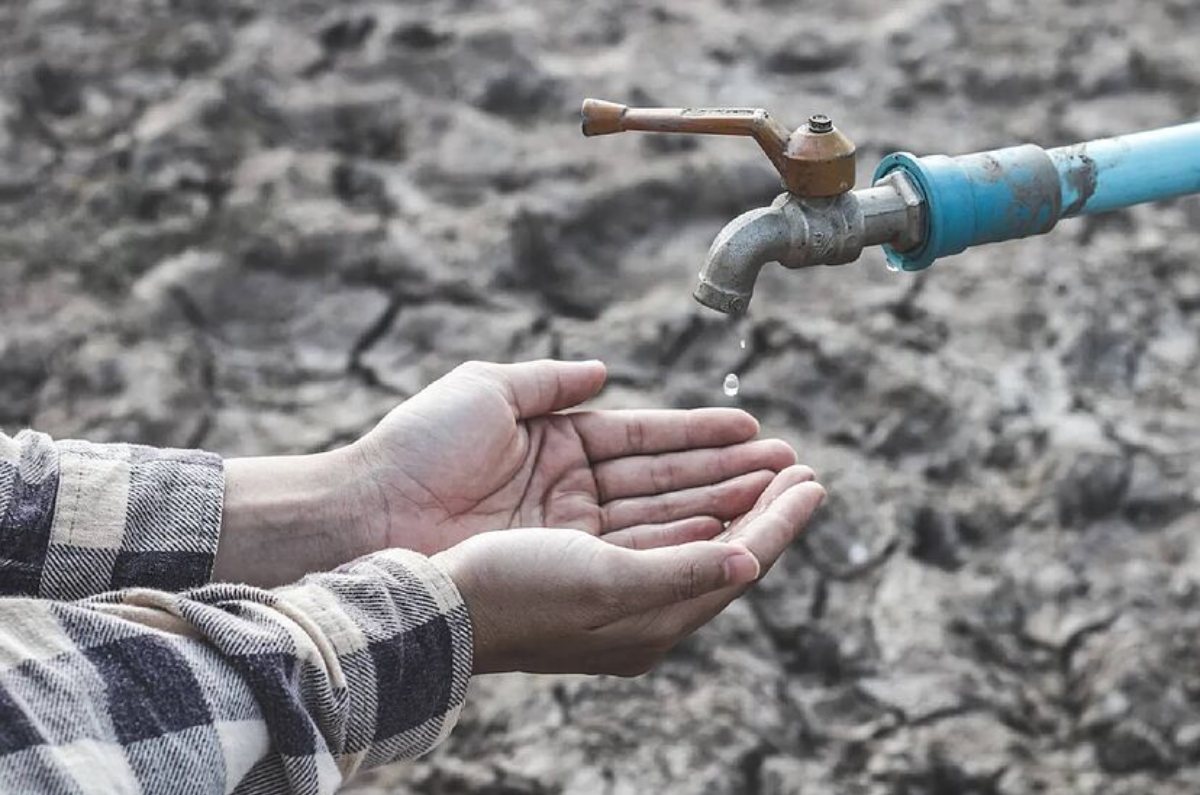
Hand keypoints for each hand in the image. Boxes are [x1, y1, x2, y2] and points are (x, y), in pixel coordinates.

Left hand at [350, 360, 797, 555]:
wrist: (367, 514)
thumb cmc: (416, 448)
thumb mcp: (488, 392)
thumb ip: (551, 381)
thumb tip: (604, 371)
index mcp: (560, 448)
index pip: (649, 441)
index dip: (703, 435)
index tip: (755, 427)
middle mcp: (575, 497)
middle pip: (671, 484)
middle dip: (734, 474)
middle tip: (793, 463)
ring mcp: (575, 537)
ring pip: (670, 520)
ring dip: (730, 505)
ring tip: (787, 489)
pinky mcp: (573, 573)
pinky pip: (648, 556)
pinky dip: (696, 543)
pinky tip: (744, 529)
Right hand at [434, 465, 823, 674]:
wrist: (434, 601)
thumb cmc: (516, 594)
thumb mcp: (607, 584)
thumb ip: (684, 571)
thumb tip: (752, 559)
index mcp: (652, 621)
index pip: (738, 561)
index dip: (779, 520)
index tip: (815, 481)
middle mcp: (638, 603)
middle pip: (720, 543)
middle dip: (761, 501)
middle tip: (800, 463)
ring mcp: (610, 578)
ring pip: (687, 526)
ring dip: (726, 490)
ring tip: (765, 458)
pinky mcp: (583, 554)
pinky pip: (651, 522)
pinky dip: (682, 498)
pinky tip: (699, 482)